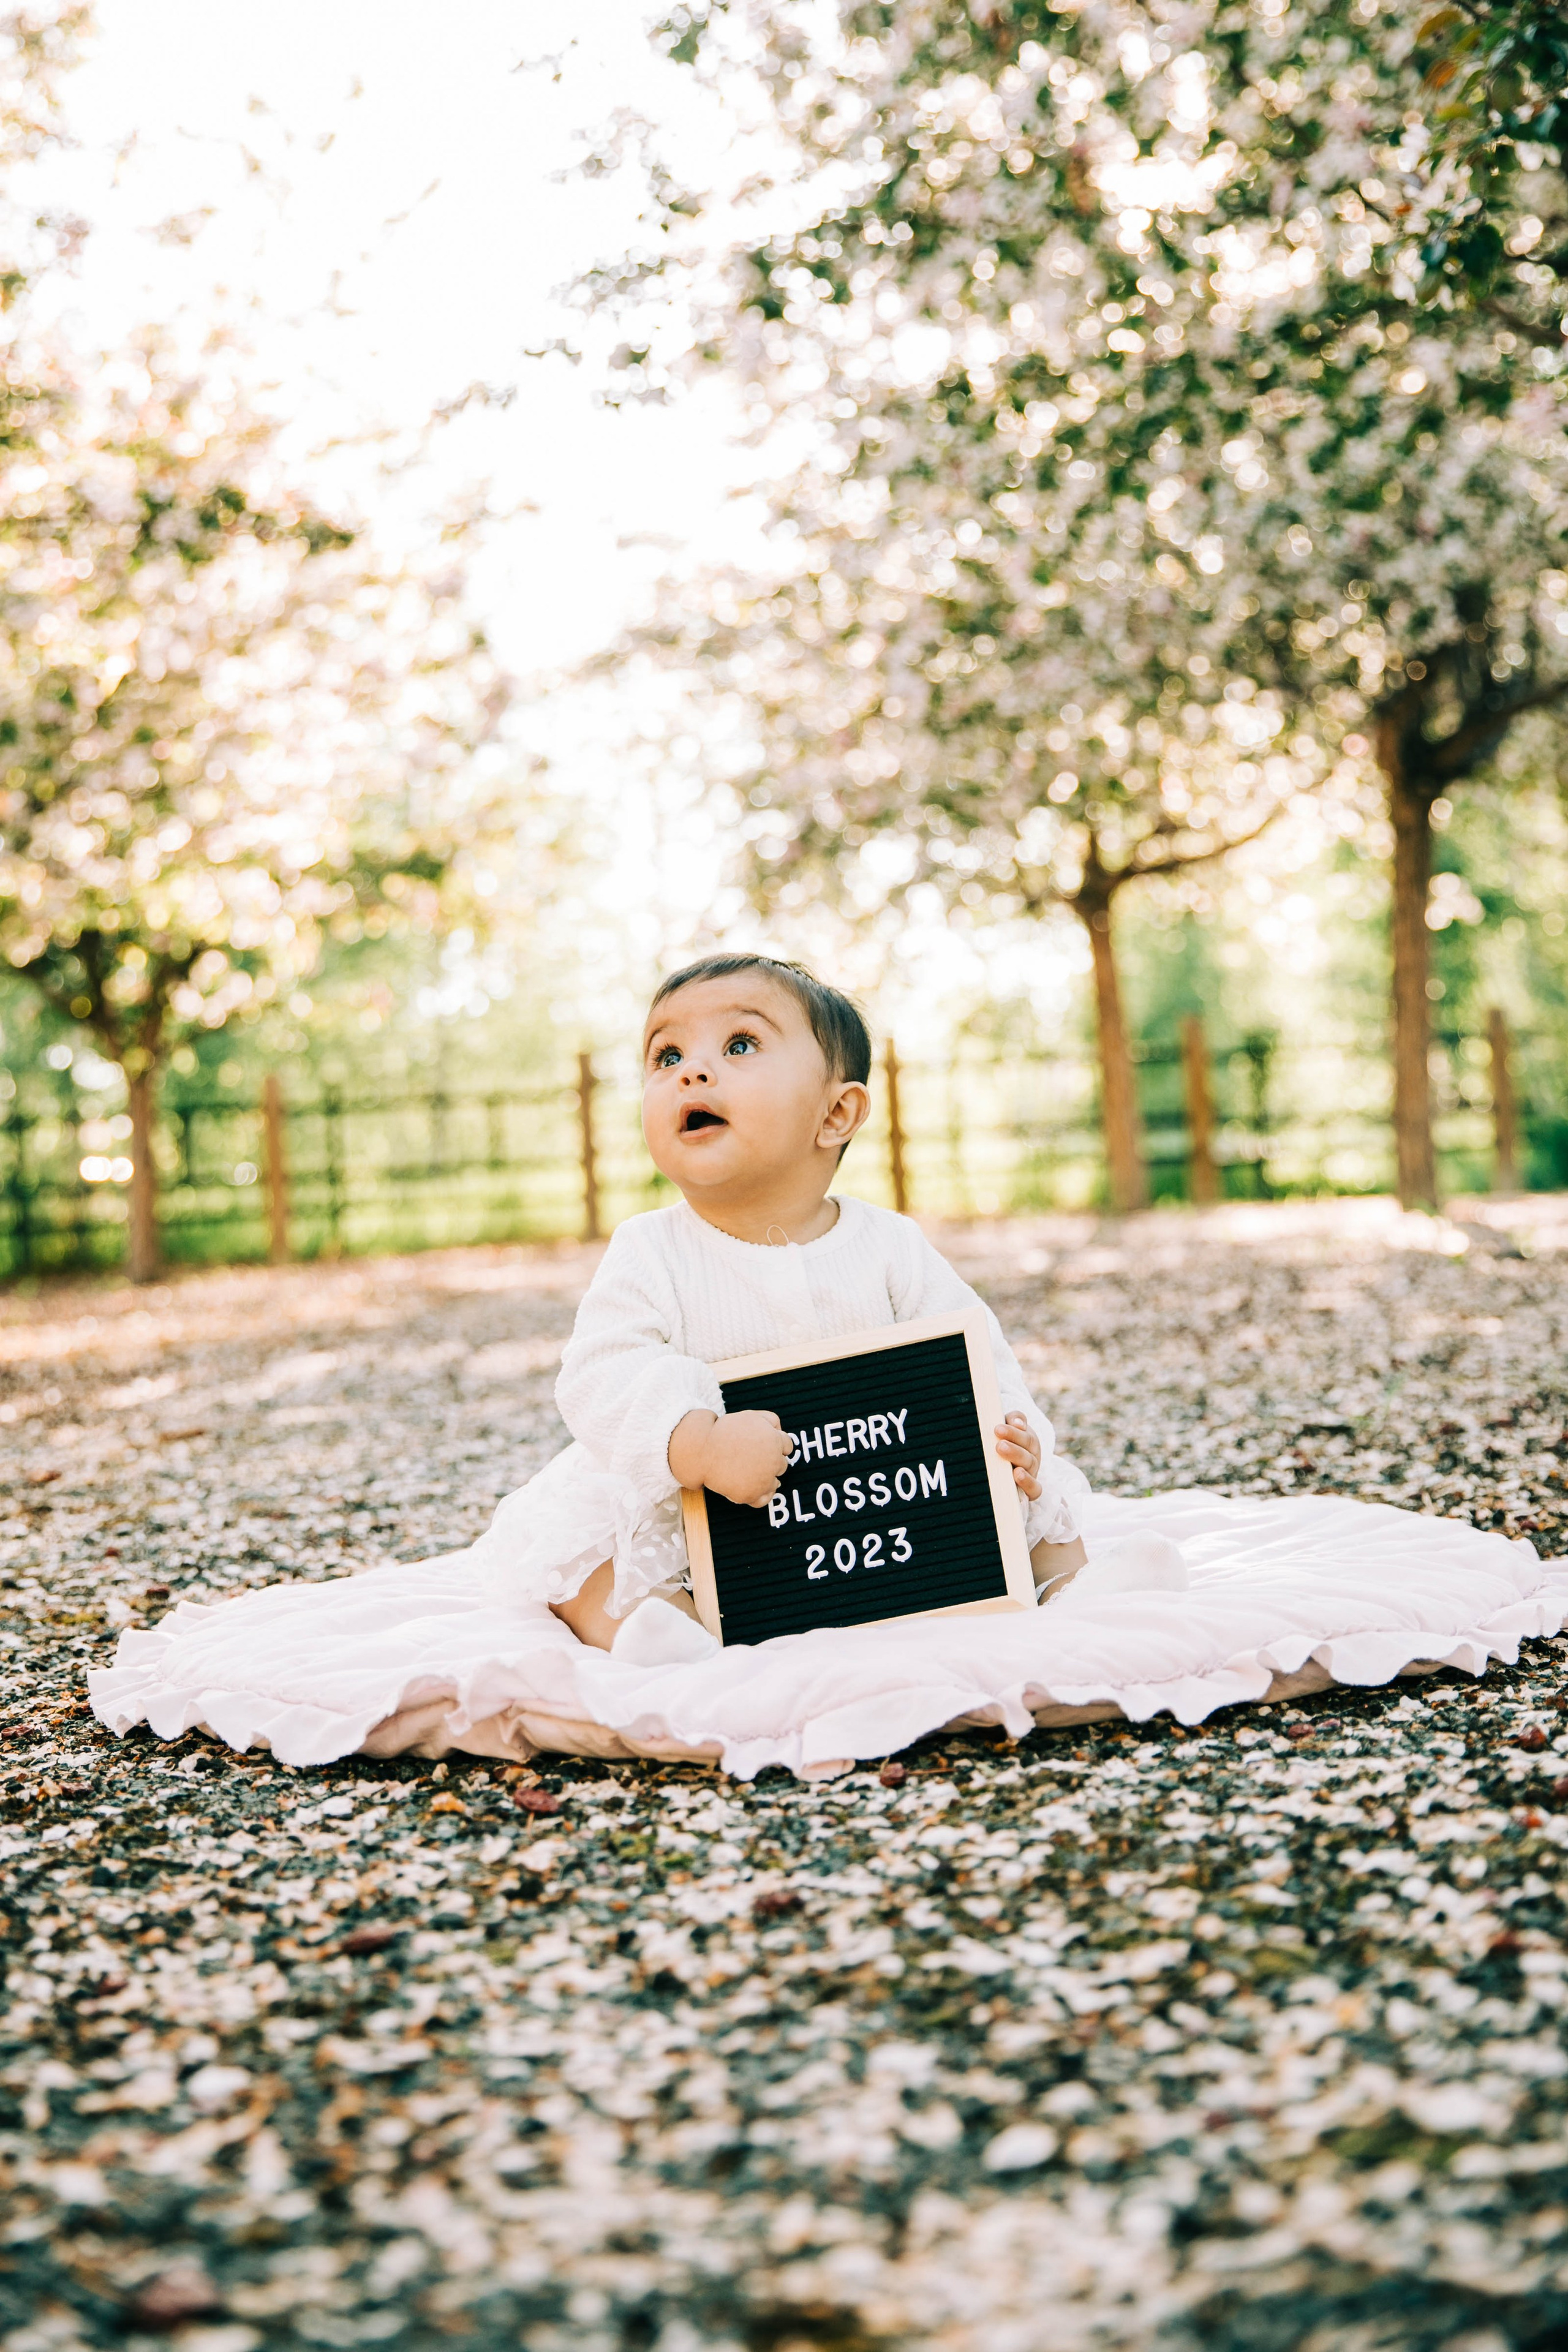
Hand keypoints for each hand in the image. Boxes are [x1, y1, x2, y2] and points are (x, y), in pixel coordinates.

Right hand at [669, 1408, 791, 1506]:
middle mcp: (773, 1462)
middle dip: (770, 1462)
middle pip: (782, 1466)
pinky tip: (751, 1486)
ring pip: (774, 1483)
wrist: (702, 1449)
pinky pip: (764, 1500)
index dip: (775, 1445)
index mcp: (776, 1441)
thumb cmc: (725, 1431)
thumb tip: (781, 1431)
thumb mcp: (750, 1416)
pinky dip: (760, 1495)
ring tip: (748, 1472)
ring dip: (766, 1479)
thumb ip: (770, 1420)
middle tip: (751, 1458)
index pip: (787, 1447)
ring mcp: (762, 1480)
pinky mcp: (750, 1495)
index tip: (761, 1447)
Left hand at [995, 1412, 1041, 1498]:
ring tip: (1007, 1459)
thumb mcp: (1008, 1428)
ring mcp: (1032, 1472)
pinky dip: (1028, 1482)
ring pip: (1029, 1465)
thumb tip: (1017, 1422)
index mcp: (1027, 1440)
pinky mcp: (1030, 1490)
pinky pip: (1035, 1488)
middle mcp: (1031, 1455)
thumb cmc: (1005, 1445)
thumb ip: (1013, 1419)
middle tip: (999, 1446)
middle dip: (1013, 1447)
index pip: (1023, 1433)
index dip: (1012, 1431)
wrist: (1006, 1474)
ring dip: (1018, 1461)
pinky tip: (1018, 1475)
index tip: (997, 1429)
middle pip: (1027, 1449)